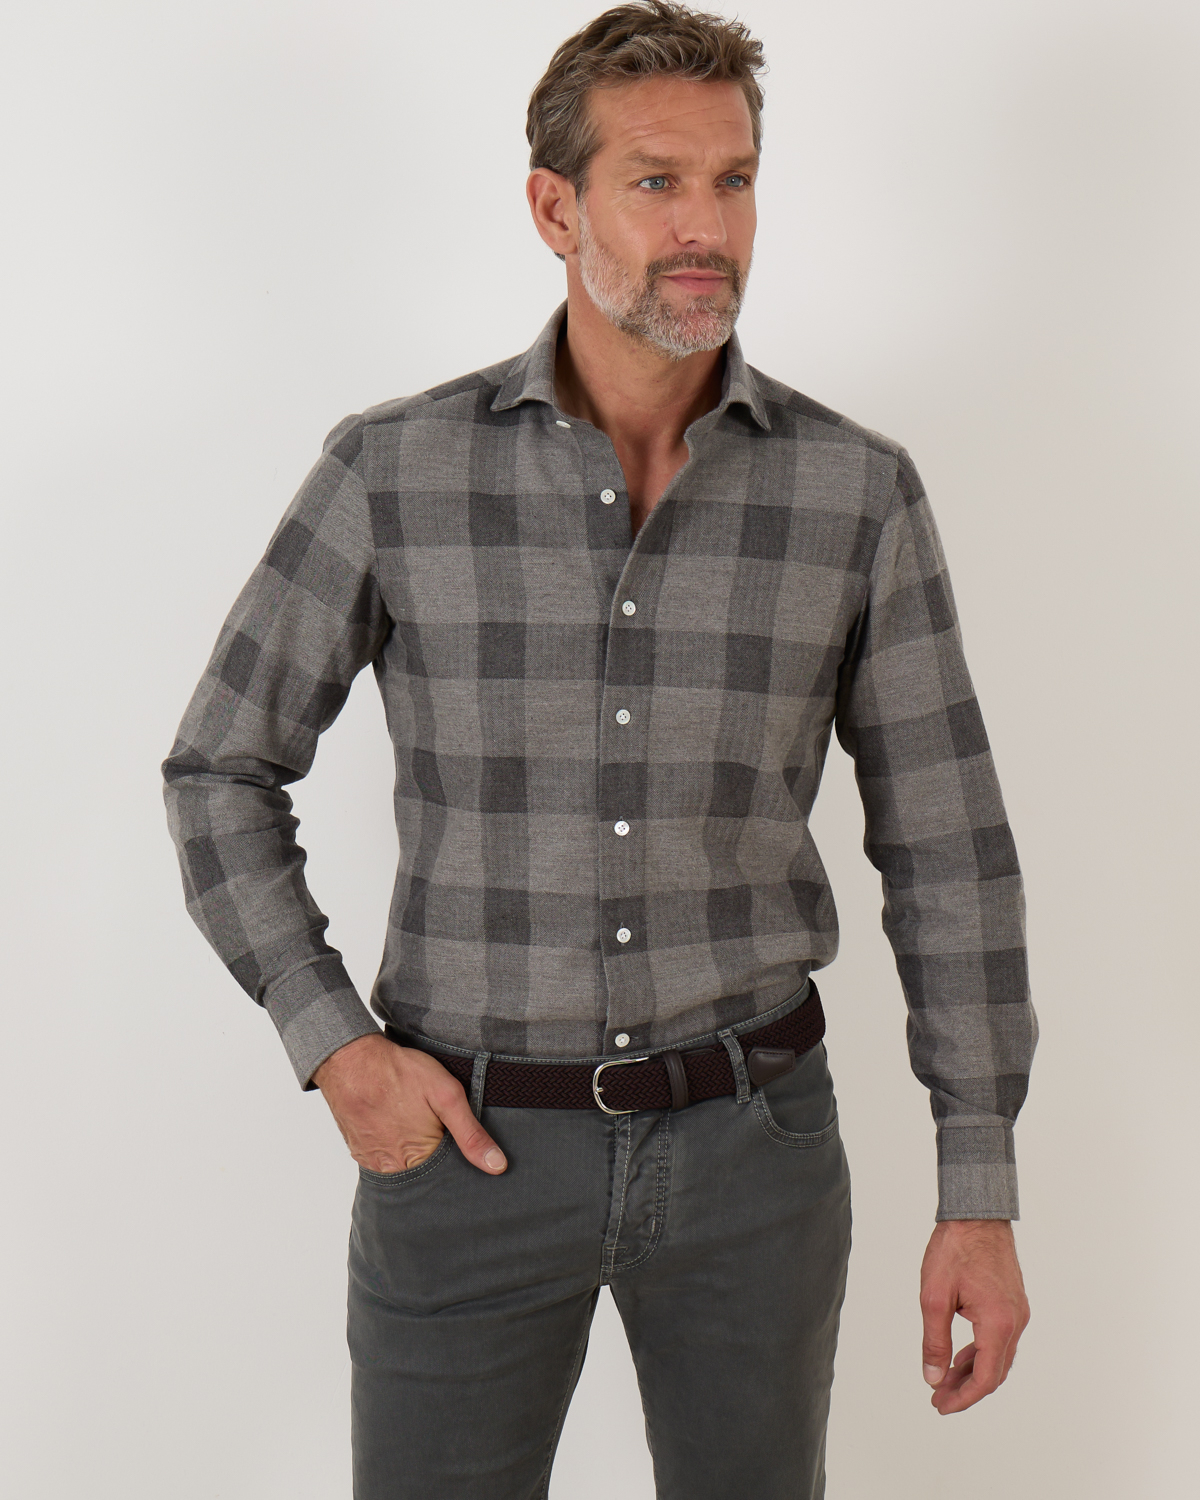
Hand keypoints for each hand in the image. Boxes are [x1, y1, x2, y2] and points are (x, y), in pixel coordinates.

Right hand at [313, 1033, 506, 1175]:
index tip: (463, 1148)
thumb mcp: (447, 1096)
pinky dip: (394, 1150)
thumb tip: (498, 1167)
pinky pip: (383, 1161)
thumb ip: (471, 1134)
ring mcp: (373, 1162)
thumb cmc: (401, 1073)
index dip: (460, 1165)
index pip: (448, 1179)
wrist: (351, 1059)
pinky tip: (399, 1128)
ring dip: (414, 1157)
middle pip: (425, 1178)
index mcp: (418, 1160)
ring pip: (404, 1171)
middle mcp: (393, 1169)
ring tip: (417, 1128)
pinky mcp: (360, 1152)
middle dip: (437, 1163)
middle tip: (438, 1131)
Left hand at [919, 1219, 1028, 1413]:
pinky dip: (980, 1353)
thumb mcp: (934, 1296)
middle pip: (994, 1372)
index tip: (940, 1405)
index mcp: (998, 1323)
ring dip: (973, 1372)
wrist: (977, 1214)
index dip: (963, 1398)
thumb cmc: (955, 1248)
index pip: (985, 1378)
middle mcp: (1015, 1321)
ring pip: (998, 1357)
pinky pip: (1000, 1340)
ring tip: (944, 1382)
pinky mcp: (1013, 1303)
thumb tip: (933, 1377)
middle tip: (938, 1399)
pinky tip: (961, 1357)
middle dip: (966, 1390)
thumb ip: (934, 1341)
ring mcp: (1018, 1312)